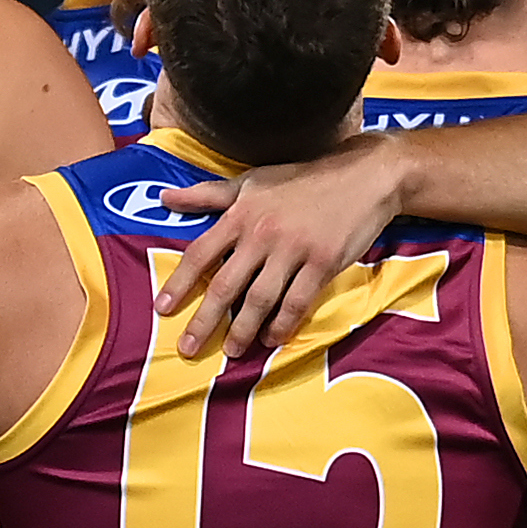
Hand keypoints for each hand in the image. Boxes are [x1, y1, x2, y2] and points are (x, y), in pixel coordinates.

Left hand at [158, 136, 405, 359]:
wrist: (363, 176)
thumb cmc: (303, 179)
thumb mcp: (251, 181)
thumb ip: (207, 194)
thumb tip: (163, 199)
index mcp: (241, 214)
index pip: (201, 253)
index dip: (179, 283)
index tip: (163, 309)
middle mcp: (262, 233)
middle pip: (225, 284)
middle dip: (204, 320)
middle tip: (188, 348)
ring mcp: (293, 249)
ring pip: (259, 299)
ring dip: (243, 330)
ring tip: (231, 351)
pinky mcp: (323, 262)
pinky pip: (297, 302)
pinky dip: (282, 324)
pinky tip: (271, 340)